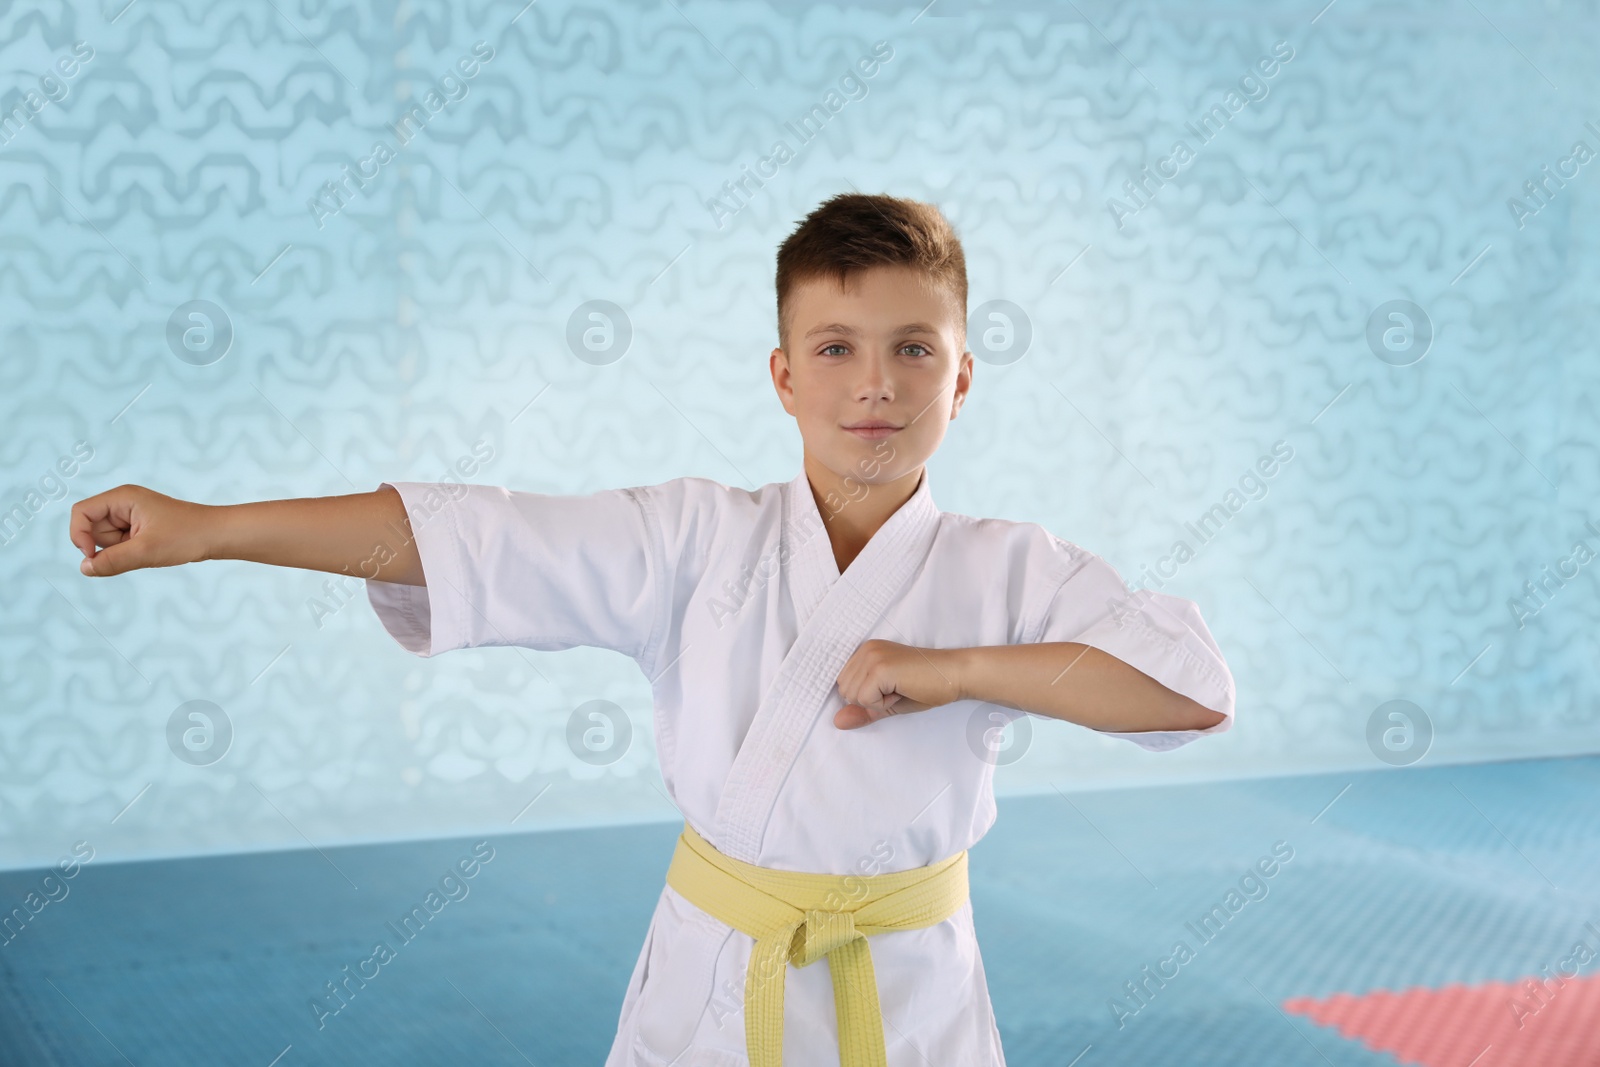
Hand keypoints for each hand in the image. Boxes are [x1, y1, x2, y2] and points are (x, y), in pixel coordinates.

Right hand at [70, 485, 211, 576]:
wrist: (218, 536)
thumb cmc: (188, 535)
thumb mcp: (146, 551)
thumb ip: (111, 561)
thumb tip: (85, 568)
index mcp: (122, 497)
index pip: (81, 512)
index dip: (79, 535)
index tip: (93, 555)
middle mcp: (123, 503)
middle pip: (92, 528)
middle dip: (108, 545)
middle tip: (138, 547)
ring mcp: (131, 516)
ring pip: (106, 540)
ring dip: (121, 551)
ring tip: (149, 548)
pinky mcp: (139, 528)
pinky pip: (121, 545)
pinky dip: (130, 552)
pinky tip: (151, 550)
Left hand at [833, 639, 963, 729]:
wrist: (955, 675)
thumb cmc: (927, 686)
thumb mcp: (888, 702)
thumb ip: (862, 710)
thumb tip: (836, 722)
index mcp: (865, 651)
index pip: (844, 685)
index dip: (868, 696)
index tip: (893, 687)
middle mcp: (865, 649)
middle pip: (845, 691)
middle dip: (870, 700)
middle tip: (899, 689)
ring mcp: (872, 656)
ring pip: (852, 696)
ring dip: (877, 702)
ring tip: (901, 688)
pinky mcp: (880, 668)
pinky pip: (865, 699)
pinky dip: (883, 704)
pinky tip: (903, 690)